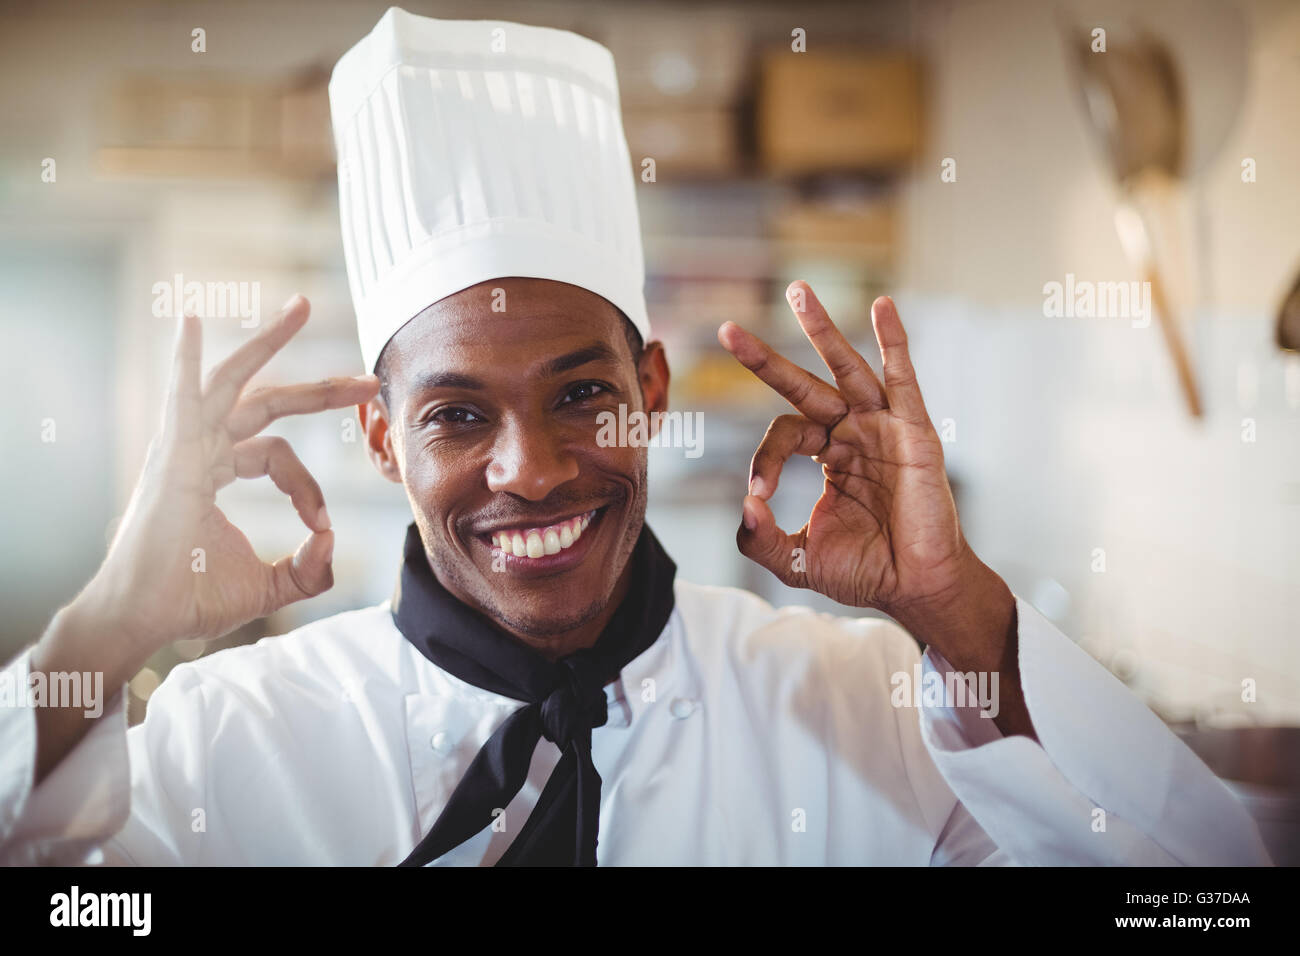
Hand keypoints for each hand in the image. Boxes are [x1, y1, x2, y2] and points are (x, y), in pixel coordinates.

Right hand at [79, 295, 378, 653]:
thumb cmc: (188, 600)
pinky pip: (180, 399)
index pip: (281, 457)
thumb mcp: (269, 585)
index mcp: (216, 471)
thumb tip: (333, 542)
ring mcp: (182, 448)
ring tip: (303, 307)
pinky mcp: (169, 458)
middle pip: (265, 402)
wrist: (142, 619)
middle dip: (319, 389)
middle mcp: (199, 449)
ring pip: (233, 383)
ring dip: (268, 342)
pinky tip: (191, 323)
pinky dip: (184, 360)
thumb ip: (307, 568)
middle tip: (367, 380)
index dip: (311, 489)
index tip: (322, 527)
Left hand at [718, 282, 979, 627]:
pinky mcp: (914, 431)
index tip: (759, 494)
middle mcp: (853, 433)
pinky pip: (902, 378)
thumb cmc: (865, 571)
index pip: (785, 433)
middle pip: (804, 385)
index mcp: (828, 456)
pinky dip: (894, 341)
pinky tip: (882, 307)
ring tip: (798, 291)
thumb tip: (744, 504)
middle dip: (766, 359)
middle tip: (728, 331)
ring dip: (822, 329)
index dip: (765, 458)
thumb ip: (760, 539)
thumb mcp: (797, 558)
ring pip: (847, 368)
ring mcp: (883, 428)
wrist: (915, 588)